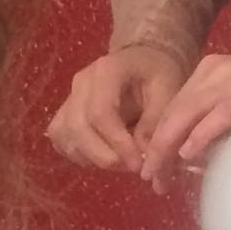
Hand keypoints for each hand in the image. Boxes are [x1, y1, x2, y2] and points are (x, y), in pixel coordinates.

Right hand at [47, 45, 185, 172]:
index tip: (138, 165)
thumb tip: (144, 158)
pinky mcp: (66, 112)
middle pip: (77, 127)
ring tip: (122, 163)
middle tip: (132, 168)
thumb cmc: (157, 75)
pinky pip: (61, 139)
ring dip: (92, 158)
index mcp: (106, 72)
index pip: (101, 113)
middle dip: (104, 156)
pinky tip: (105, 157)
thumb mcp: (168, 93)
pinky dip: (80, 155)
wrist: (142, 61)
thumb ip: (155, 124)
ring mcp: (69, 97)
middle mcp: (80, 83)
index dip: (118, 144)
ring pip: (64, 135)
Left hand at [140, 54, 230, 193]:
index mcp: (209, 72)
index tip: (153, 168)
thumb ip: (212, 125)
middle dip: (157, 147)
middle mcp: (214, 71)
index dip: (158, 138)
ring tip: (161, 172)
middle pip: (174, 111)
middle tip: (150, 178)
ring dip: (169, 146)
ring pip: (186, 113)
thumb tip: (185, 159)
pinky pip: (217, 117)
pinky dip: (199, 136)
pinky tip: (187, 155)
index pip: (174, 107)